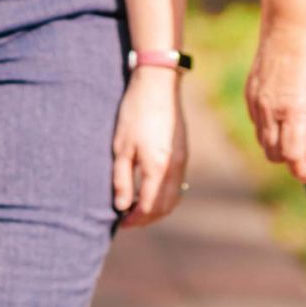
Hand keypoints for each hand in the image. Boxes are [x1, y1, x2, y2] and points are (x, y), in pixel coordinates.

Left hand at [113, 69, 188, 226]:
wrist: (158, 85)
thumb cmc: (134, 113)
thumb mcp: (120, 146)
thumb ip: (121, 178)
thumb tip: (121, 205)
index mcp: (157, 168)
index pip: (148, 207)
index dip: (134, 219)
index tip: (121, 222)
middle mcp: (175, 168)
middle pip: (164, 207)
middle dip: (147, 218)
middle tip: (128, 219)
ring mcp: (183, 161)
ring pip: (175, 198)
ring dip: (158, 208)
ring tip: (137, 208)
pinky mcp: (185, 153)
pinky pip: (178, 184)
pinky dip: (165, 195)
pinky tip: (150, 190)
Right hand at [246, 0, 305, 184]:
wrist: (287, 31)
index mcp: (293, 110)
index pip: (292, 154)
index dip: (300, 170)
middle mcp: (270, 109)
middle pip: (274, 153)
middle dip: (289, 159)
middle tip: (304, 154)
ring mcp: (256, 102)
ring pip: (262, 141)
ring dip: (278, 146)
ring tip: (295, 133)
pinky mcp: (250, 95)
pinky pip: (257, 124)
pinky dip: (269, 129)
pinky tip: (283, 116)